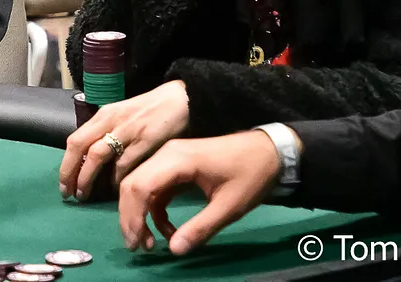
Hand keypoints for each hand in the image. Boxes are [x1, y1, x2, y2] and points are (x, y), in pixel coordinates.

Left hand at [58, 81, 189, 201]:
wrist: (182, 99)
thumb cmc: (151, 111)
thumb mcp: (123, 116)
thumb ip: (107, 133)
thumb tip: (89, 161)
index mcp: (104, 115)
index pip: (75, 140)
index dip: (65, 164)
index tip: (63, 184)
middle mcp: (111, 120)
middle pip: (80, 147)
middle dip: (70, 173)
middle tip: (68, 194)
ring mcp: (127, 130)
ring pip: (97, 156)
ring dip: (87, 178)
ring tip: (85, 195)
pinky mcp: (146, 140)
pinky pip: (124, 163)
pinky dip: (116, 179)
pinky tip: (115, 190)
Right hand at [117, 130, 281, 254]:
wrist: (269, 151)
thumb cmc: (250, 175)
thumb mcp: (229, 207)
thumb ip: (200, 228)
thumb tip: (174, 250)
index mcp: (176, 160)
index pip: (139, 186)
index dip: (132, 216)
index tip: (136, 243)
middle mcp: (166, 154)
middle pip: (133, 185)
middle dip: (131, 217)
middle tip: (138, 246)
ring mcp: (169, 157)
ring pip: (140, 185)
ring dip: (140, 214)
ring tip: (151, 242)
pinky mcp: (175, 165)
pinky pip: (154, 186)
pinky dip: (154, 209)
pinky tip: (166, 228)